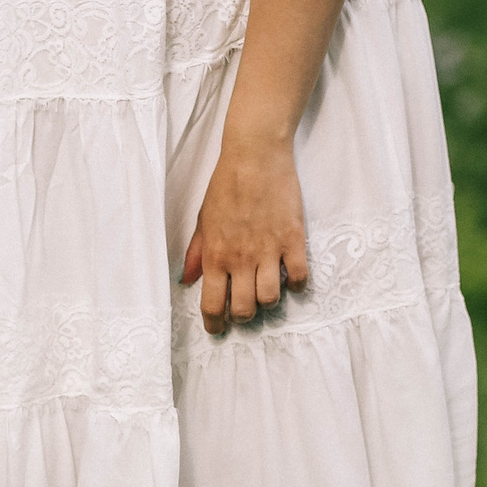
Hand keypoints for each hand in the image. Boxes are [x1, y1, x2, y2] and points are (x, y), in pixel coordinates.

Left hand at [183, 136, 307, 334]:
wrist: (255, 156)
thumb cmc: (225, 187)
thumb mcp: (203, 221)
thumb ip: (197, 253)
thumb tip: (187, 280)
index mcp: (216, 256)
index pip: (213, 305)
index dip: (215, 324)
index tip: (218, 329)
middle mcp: (241, 259)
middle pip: (244, 309)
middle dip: (243, 316)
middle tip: (245, 308)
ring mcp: (269, 250)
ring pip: (271, 298)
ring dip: (269, 302)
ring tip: (266, 290)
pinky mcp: (293, 239)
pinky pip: (299, 276)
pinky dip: (296, 284)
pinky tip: (290, 277)